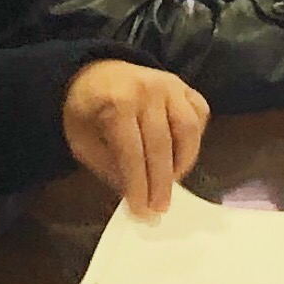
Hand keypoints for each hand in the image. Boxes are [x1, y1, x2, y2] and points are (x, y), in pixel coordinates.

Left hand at [58, 62, 204, 216]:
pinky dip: (195, 138)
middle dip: (161, 182)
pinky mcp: (184, 86)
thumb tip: (135, 196)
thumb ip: (108, 167)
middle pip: (161, 144)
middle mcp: (148, 90)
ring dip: (184, 161)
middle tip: (160, 207)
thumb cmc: (86, 111)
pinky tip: (182, 155)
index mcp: (116, 102)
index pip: (132, 152)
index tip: (141, 211)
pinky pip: (200, 113)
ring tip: (173, 183)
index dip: (138, 184)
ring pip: (188, 128)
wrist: (96, 72)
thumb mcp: (83, 141)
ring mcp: (171, 85)